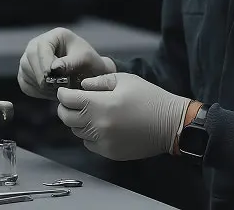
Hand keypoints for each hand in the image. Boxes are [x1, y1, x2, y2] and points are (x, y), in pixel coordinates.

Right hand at [17, 27, 115, 99]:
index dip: (44, 62)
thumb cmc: (89, 64)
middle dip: (40, 76)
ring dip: (40, 85)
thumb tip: (54, 68)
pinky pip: (24, 83)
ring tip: (56, 90)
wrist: (88, 75)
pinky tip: (50, 92)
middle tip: (53, 87)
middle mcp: (38, 44)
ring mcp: (30, 58)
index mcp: (54, 36)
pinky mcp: (27, 73)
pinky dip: (36, 90)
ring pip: (25, 71)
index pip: (41, 46)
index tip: (50, 75)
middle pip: (29, 58)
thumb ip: (71, 62)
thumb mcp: (86, 60)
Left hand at [56, 73, 188, 160]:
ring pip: (77, 132)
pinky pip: (89, 143)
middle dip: (65, 108)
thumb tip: (83, 86)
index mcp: (101, 105)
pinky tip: (100, 126)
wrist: (170, 124)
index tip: (64, 91)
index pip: (69, 100)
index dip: (63, 94)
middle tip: (70, 102)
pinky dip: (89, 134)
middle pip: (67, 119)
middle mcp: (98, 126)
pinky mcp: (109, 152)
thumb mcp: (126, 80)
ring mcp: (103, 142)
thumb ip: (100, 81)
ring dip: (78, 121)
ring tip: (88, 113)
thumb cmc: (149, 98)